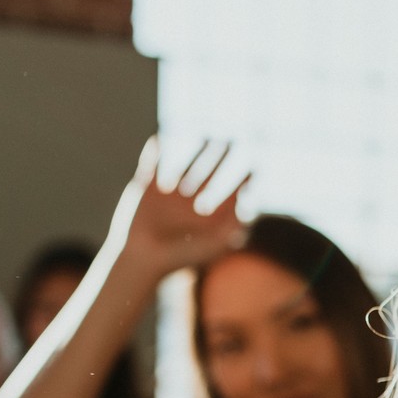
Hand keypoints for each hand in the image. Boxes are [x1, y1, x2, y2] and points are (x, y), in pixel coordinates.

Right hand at [106, 137, 251, 283]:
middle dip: (219, 158)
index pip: (228, 194)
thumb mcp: (212, 245)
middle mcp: (189, 203)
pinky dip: (153, 153)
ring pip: (184, 166)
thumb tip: (250, 212)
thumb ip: (232, 230)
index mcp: (206, 216)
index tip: (254, 168)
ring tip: (207, 137)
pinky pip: (151, 165)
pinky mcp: (146, 189)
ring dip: (196, 151)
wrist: (143, 260)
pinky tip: (159, 139)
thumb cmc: (180, 258)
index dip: (242, 181)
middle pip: (207, 174)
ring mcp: (168, 195)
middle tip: (231, 141)